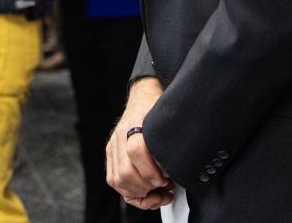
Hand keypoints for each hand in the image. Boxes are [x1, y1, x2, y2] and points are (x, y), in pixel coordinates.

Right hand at [106, 77, 172, 208]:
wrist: (141, 98)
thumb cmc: (156, 109)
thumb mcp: (167, 118)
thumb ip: (170, 138)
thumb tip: (179, 163)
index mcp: (135, 123)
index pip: (135, 151)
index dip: (150, 171)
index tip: (164, 180)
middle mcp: (120, 136)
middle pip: (125, 172)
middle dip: (147, 187)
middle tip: (164, 187)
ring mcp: (113, 147)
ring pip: (118, 180)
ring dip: (139, 193)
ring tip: (157, 193)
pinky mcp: (111, 155)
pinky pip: (114, 180)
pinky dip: (130, 192)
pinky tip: (146, 193)